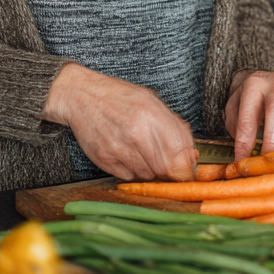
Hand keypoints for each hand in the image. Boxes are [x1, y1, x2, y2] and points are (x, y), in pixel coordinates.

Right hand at [43, 63, 195, 181]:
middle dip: (169, 171)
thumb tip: (191, 154)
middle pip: (164, 170)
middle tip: (168, 165)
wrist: (82, 96)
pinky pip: (128, 177)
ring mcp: (118, 148)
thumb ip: (175, 127)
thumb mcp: (153, 101)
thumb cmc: (120, 97)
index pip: (179, 155)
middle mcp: (136, 133)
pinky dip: (133, 171)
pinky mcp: (103, 159)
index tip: (187, 172)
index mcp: (153, 115)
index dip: (186, 169)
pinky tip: (130, 156)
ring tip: (145, 154)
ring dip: (151, 170)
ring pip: (147, 175)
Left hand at [223, 69, 273, 160]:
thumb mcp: (233, 112)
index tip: (243, 159)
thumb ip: (237, 131)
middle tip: (266, 157)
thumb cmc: (246, 101)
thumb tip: (242, 157)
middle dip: (271, 138)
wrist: (262, 84)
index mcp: (253, 84)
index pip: (248, 115)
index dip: (245, 141)